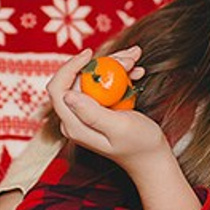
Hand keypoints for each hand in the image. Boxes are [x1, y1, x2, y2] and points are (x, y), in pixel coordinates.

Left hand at [48, 47, 174, 179]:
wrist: (151, 156)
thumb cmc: (139, 145)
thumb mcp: (119, 127)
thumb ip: (92, 113)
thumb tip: (67, 95)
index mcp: (74, 125)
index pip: (58, 89)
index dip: (70, 66)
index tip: (90, 54)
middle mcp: (75, 118)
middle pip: (79, 78)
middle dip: (103, 63)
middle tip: (128, 57)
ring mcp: (86, 112)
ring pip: (93, 77)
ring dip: (115, 65)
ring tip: (135, 59)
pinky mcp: (98, 108)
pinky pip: (104, 83)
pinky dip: (120, 74)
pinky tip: (136, 71)